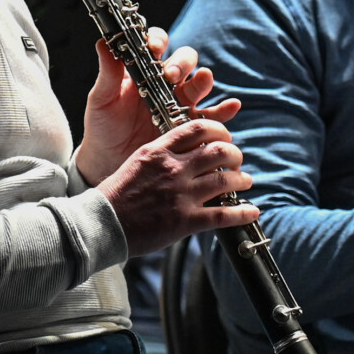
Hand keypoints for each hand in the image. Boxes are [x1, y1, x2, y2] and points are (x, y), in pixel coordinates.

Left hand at [74, 27, 240, 187]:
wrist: (109, 161)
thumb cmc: (103, 126)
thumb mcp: (102, 99)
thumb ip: (108, 73)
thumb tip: (104, 42)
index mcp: (144, 70)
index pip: (157, 45)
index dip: (159, 41)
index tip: (154, 49)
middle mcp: (166, 83)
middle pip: (184, 61)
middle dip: (181, 63)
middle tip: (171, 76)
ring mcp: (181, 103)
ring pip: (199, 84)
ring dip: (203, 79)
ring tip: (203, 80)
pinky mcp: (190, 126)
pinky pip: (212, 116)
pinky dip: (224, 110)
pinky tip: (232, 106)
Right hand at [96, 118, 259, 255]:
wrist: (101, 225)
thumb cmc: (114, 196)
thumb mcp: (136, 162)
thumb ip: (161, 154)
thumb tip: (184, 152)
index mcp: (159, 151)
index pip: (197, 128)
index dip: (217, 129)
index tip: (223, 136)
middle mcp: (173, 169)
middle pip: (218, 151)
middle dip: (233, 154)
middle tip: (236, 159)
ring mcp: (181, 195)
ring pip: (225, 180)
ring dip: (241, 179)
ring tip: (245, 180)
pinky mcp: (185, 221)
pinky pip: (223, 215)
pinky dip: (242, 212)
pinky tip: (252, 211)